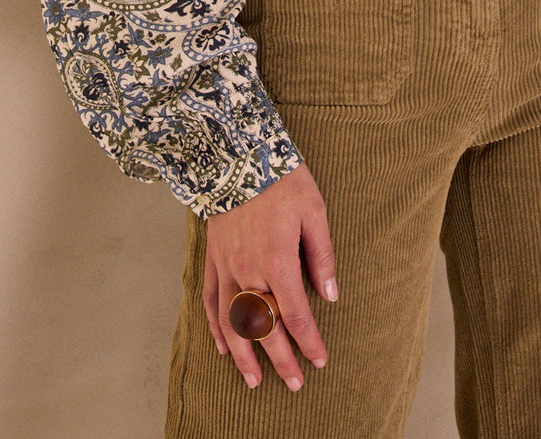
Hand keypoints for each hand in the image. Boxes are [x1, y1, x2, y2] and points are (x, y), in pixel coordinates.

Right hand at [203, 163, 336, 391]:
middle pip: (265, 328)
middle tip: (295, 384)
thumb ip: (321, 256)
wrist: (238, 156)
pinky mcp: (212, 259)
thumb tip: (331, 294)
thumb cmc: (282, 181)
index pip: (296, 316)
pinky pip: (210, 301)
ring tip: (254, 380)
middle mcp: (249, 273)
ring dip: (243, 356)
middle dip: (281, 360)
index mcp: (278, 263)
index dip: (309, 342)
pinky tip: (222, 346)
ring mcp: (226, 268)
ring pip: (233, 323)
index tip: (319, 359)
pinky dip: (215, 327)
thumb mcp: (314, 212)